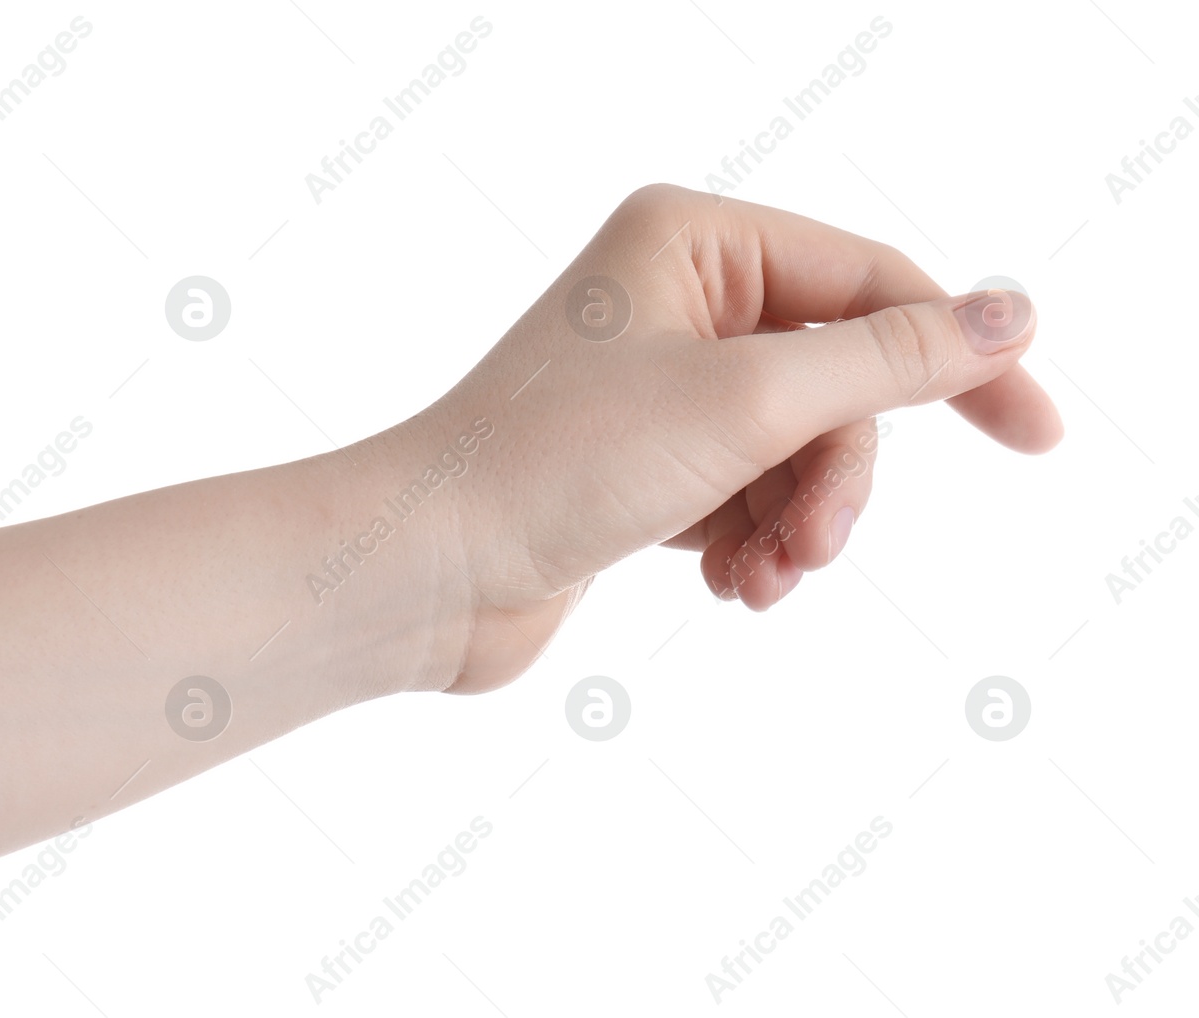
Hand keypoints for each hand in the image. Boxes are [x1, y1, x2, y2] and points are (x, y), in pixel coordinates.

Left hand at [396, 184, 1062, 692]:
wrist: (426, 574)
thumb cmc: (556, 464)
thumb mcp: (747, 403)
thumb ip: (888, 360)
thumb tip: (1006, 314)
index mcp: (694, 241)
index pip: (870, 282)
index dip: (957, 356)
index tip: (1035, 434)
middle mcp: (675, 299)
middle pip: (836, 381)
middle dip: (835, 475)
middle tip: (814, 546)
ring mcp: (658, 385)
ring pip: (795, 450)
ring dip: (795, 523)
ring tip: (759, 578)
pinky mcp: (642, 464)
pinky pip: (746, 496)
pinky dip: (751, 544)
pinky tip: (728, 587)